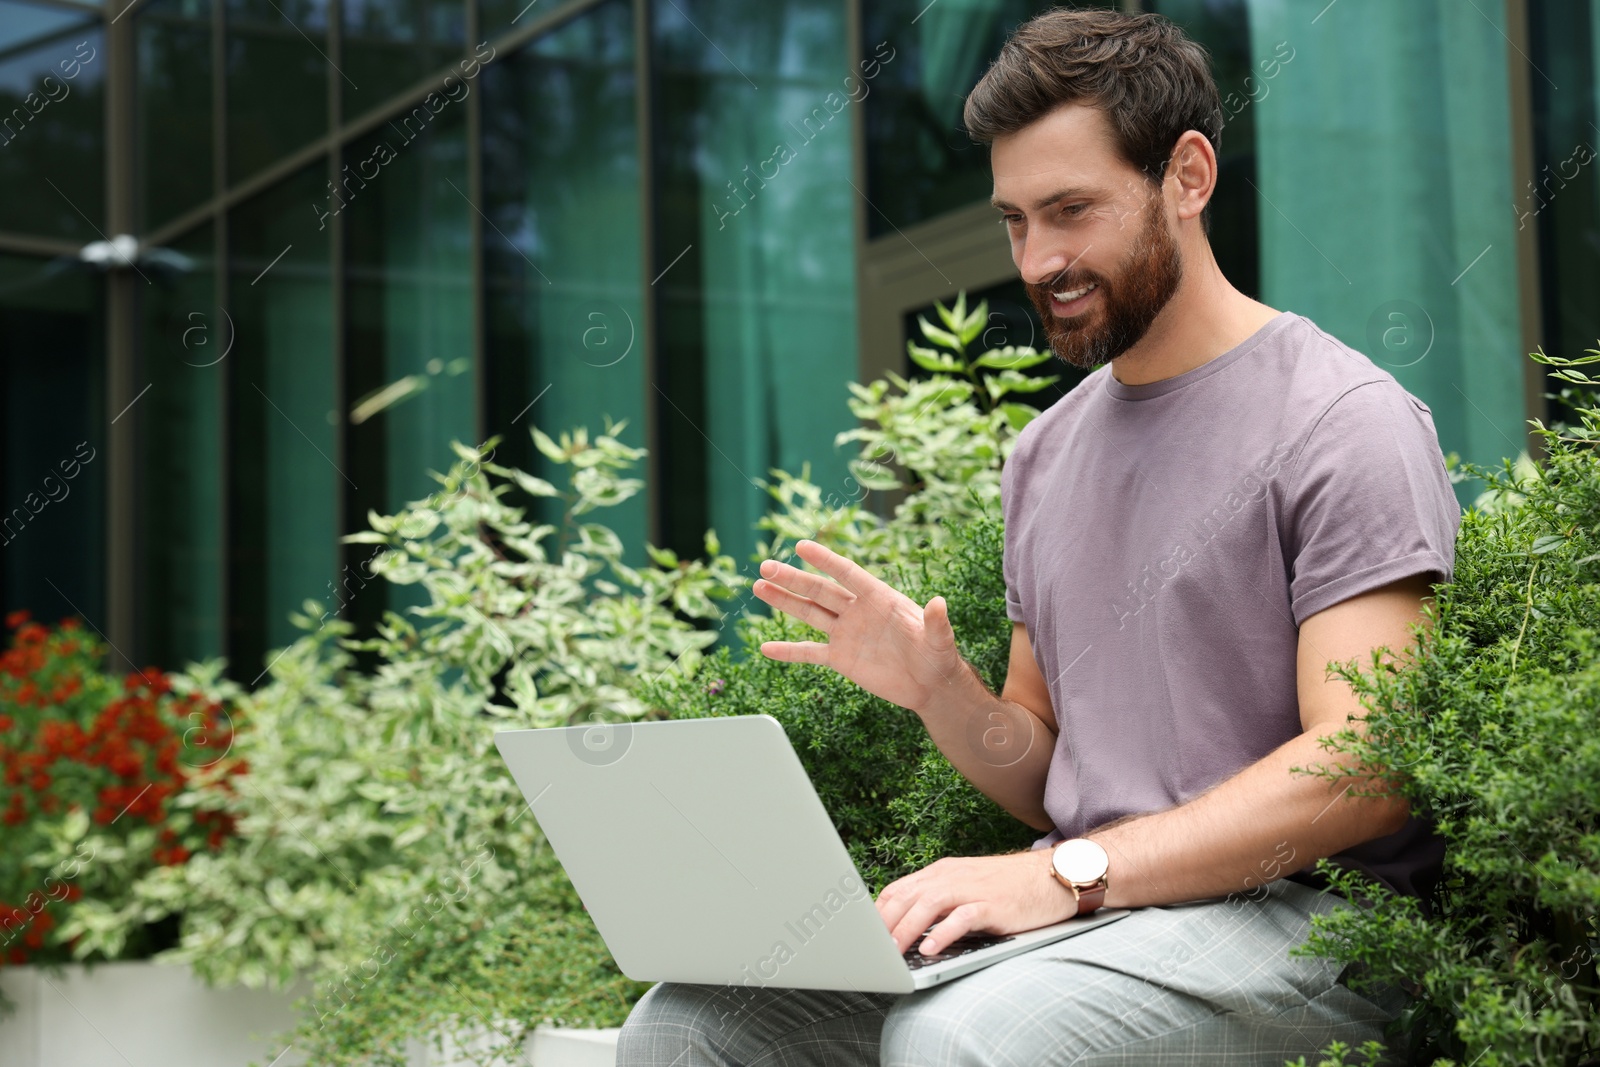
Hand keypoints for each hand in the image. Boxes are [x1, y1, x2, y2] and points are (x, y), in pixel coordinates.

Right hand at [752, 539, 977, 715]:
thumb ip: (935, 622)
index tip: (801, 545)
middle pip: (820, 590)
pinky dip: (788, 652)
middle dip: (793, 579)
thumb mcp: (939, 639)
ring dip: (784, 601)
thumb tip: (939, 603)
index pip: (847, 574)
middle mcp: (858, 611)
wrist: (930, 685)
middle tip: (766, 566)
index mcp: (879, 598)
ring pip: (810, 613)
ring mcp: (847, 633)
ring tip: (758, 587)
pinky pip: (810, 652)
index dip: (825, 560)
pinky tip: (765, 649)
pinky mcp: (841, 658)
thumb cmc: (938, 656)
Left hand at [874, 850, 1076, 955]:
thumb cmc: (1007, 888)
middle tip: (870, 949)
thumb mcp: (965, 888)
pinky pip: (962, 918)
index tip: (862, 935)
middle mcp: (951, 876)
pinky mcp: (992, 905)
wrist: (1050, 877)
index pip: (897, 889)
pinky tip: (931, 949)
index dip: (876, 913)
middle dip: (884, 923)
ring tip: (892, 952)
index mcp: (941, 872)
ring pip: (928, 905)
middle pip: (906, 896)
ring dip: (906, 929)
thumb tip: (908, 927)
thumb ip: (938, 902)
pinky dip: (943, 933)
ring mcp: (971, 889)